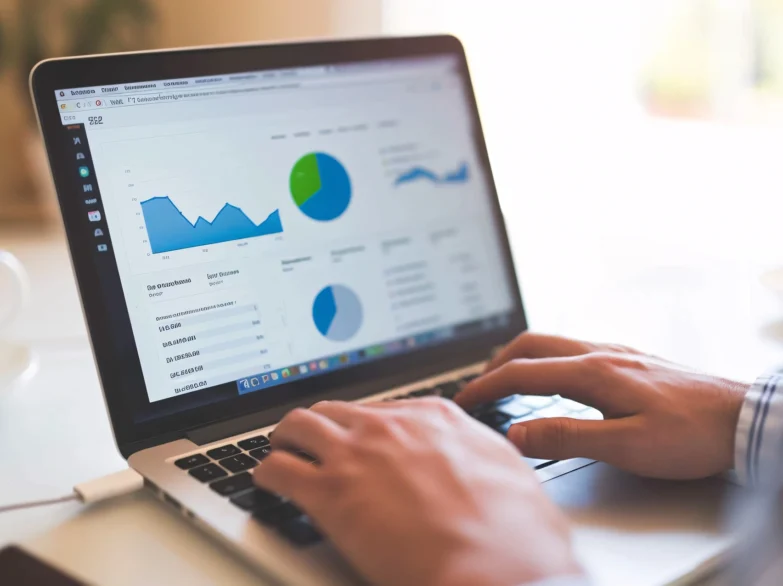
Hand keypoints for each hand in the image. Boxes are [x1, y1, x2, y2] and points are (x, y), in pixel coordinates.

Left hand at [253, 398, 582, 585]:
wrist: (493, 565)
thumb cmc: (513, 530)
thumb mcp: (507, 472)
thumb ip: (481, 455)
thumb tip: (481, 460)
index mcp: (433, 417)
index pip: (382, 407)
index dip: (364, 424)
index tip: (358, 435)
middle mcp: (390, 425)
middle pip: (335, 409)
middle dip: (321, 424)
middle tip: (314, 442)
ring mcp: (356, 454)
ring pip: (298, 425)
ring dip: (287, 438)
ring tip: (282, 451)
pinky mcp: (328, 493)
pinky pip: (277, 469)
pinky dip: (267, 474)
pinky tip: (268, 483)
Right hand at [456, 332, 749, 478]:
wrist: (744, 418)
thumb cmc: (692, 434)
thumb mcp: (627, 446)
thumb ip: (568, 437)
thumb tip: (517, 432)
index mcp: (594, 372)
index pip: (523, 373)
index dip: (486, 386)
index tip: (463, 400)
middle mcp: (601, 353)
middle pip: (532, 344)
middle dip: (496, 363)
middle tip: (478, 387)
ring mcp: (616, 353)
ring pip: (553, 342)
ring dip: (522, 358)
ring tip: (507, 382)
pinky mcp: (630, 360)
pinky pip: (573, 348)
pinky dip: (547, 360)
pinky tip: (555, 380)